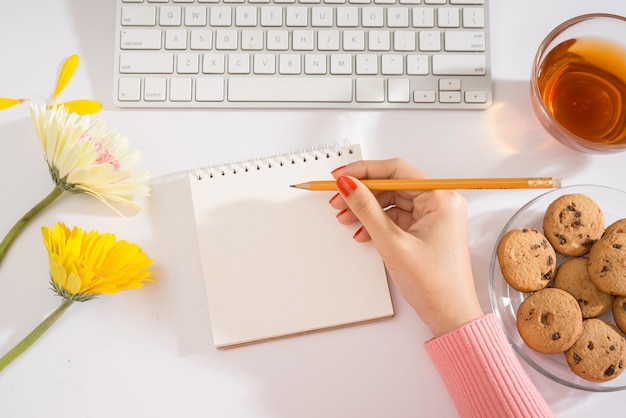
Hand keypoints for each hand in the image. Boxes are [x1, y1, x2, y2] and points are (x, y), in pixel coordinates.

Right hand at [330, 159, 483, 336]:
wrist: (450, 316)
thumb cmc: (435, 285)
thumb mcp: (392, 243)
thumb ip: (367, 209)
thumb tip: (349, 185)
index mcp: (441, 198)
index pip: (397, 170)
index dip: (364, 171)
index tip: (340, 176)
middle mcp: (441, 202)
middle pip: (393, 184)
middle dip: (363, 193)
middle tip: (338, 198)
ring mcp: (434, 216)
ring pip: (393, 201)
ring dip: (368, 209)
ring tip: (346, 217)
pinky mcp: (427, 229)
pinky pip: (397, 216)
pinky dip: (378, 222)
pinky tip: (362, 231)